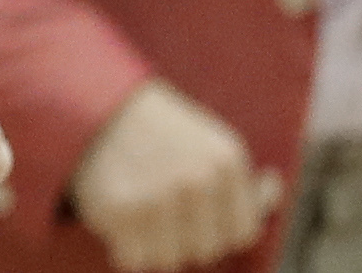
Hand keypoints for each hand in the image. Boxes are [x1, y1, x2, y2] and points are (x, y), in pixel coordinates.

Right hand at [68, 78, 280, 272]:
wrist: (90, 104)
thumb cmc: (155, 130)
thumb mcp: (206, 139)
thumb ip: (240, 177)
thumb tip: (271, 191)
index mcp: (225, 159)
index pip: (241, 233)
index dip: (215, 228)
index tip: (192, 211)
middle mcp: (198, 179)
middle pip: (205, 250)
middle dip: (182, 236)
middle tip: (158, 203)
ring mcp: (160, 196)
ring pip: (169, 259)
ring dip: (150, 243)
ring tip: (136, 205)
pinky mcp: (121, 211)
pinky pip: (133, 260)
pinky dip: (123, 246)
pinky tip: (117, 213)